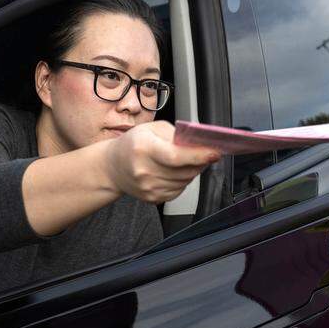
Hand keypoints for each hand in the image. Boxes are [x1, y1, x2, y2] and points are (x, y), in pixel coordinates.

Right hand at [103, 121, 219, 202]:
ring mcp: (148, 187)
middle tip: (203, 153)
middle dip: (199, 162)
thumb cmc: (134, 143)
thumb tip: (199, 144)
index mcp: (143, 148)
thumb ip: (176, 134)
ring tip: (182, 160)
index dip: (198, 156)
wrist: (114, 166)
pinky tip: (173, 171)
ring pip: (185, 181)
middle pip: (184, 170)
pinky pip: (179, 190)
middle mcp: (144, 170)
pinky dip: (182, 180)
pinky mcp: (152, 198)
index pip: (175, 156)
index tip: (214, 153)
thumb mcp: (152, 129)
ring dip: (191, 170)